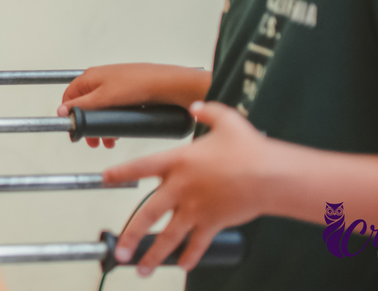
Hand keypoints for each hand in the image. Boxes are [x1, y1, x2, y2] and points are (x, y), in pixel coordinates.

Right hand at [58, 63, 190, 147]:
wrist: (167, 85)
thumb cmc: (137, 84)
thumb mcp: (103, 99)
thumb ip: (81, 106)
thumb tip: (62, 111)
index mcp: (91, 76)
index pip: (70, 95)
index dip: (70, 113)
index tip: (73, 128)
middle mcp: (101, 79)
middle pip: (86, 104)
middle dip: (88, 124)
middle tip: (93, 141)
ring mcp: (115, 85)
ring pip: (101, 109)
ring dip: (102, 126)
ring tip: (109, 141)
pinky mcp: (127, 92)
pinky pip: (114, 109)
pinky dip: (114, 121)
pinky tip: (120, 132)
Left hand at [102, 101, 271, 274]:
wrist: (271, 175)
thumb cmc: (250, 148)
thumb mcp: (226, 120)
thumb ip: (207, 112)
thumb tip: (195, 107)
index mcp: (179, 161)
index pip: (141, 166)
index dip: (121, 173)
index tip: (105, 179)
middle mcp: (182, 187)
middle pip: (148, 214)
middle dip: (131, 235)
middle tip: (118, 250)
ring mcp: (196, 209)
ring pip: (169, 236)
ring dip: (153, 255)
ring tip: (139, 269)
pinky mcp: (213, 223)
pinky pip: (197, 244)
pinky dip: (189, 256)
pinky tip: (181, 265)